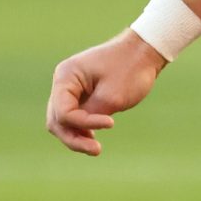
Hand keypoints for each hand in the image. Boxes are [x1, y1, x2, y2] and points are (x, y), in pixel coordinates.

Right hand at [46, 30, 168, 156]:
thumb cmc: (130, 69)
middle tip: (96, 149)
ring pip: (62, 121)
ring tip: (96, 148)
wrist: (144, 51)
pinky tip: (93, 137)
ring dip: (76, 136)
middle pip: (56, 120)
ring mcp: (70, 88)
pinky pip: (73, 117)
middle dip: (73, 138)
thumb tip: (77, 131)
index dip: (84, 123)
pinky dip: (81, 128)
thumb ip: (91, 115)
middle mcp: (63, 82)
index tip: (111, 123)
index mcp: (66, 76)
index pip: (64, 112)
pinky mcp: (80, 94)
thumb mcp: (112, 97)